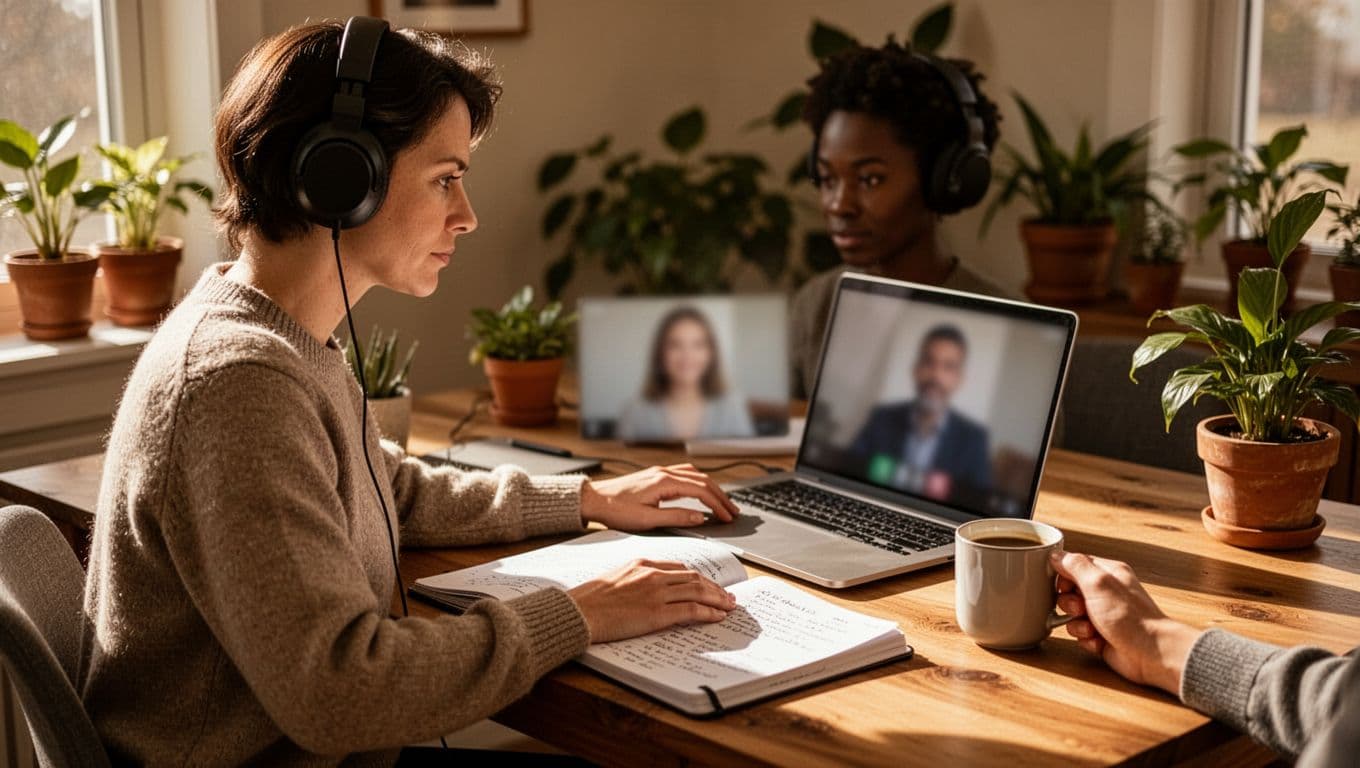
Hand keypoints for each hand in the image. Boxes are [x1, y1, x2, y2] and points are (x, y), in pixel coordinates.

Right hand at [567, 558, 736, 642]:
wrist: (579, 611)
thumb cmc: (590, 600)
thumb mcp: (616, 580)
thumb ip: (636, 581)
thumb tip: (648, 593)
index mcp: (643, 563)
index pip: (680, 568)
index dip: (698, 577)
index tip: (708, 584)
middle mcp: (653, 574)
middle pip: (694, 578)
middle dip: (714, 587)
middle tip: (728, 595)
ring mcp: (657, 592)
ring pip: (698, 592)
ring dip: (717, 599)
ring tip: (729, 606)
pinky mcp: (658, 613)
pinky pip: (692, 610)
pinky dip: (709, 612)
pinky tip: (717, 616)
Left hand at [580, 463, 738, 530]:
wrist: (593, 499)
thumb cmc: (615, 510)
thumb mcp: (647, 520)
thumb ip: (676, 518)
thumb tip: (700, 518)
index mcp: (664, 482)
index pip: (701, 491)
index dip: (717, 504)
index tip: (728, 517)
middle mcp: (664, 473)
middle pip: (702, 480)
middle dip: (720, 496)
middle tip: (733, 510)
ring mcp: (660, 472)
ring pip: (695, 475)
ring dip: (711, 488)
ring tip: (722, 502)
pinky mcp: (655, 476)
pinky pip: (684, 475)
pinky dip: (698, 483)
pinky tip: (701, 492)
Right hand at [1052, 551, 1201, 694]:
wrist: (1151, 653)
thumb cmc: (1130, 617)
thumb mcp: (1098, 583)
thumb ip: (1075, 565)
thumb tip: (1056, 555)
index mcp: (1108, 573)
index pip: (1075, 564)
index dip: (1064, 576)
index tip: (1064, 587)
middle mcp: (1107, 592)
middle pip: (1070, 591)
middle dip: (1069, 603)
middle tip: (1080, 609)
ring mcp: (1104, 614)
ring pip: (1073, 615)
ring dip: (1076, 623)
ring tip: (1091, 628)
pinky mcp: (1102, 635)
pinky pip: (1080, 634)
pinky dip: (1085, 639)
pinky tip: (1098, 641)